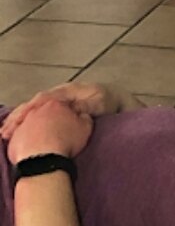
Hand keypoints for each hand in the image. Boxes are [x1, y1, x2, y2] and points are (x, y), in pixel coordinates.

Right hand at [1, 83, 118, 140]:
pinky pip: (35, 116)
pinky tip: (13, 133)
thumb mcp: (99, 103)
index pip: (44, 99)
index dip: (31, 110)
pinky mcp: (53, 110)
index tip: (19, 122)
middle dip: (17, 117)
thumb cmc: (107, 101)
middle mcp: (57, 95)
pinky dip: (24, 123)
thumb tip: (73, 109)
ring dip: (16, 121)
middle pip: (32, 104)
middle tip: (5, 132)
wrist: (113, 99)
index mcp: (66, 91)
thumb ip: (86, 106)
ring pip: (31, 110)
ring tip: (4, 134)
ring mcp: (54, 102)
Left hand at [6, 100, 92, 164]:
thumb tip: (82, 116)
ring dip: (39, 129)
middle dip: (51, 120)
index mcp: (55, 104)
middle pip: (45, 112)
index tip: (71, 122)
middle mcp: (37, 110)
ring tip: (46, 141)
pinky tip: (36, 147)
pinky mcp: (16, 135)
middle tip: (58, 132)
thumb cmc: (66, 141)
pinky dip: (29, 139)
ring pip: (33, 123)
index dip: (67, 113)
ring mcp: (25, 122)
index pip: (62, 104)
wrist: (45, 157)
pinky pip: (24, 135)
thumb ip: (85, 118)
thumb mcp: (86, 128)